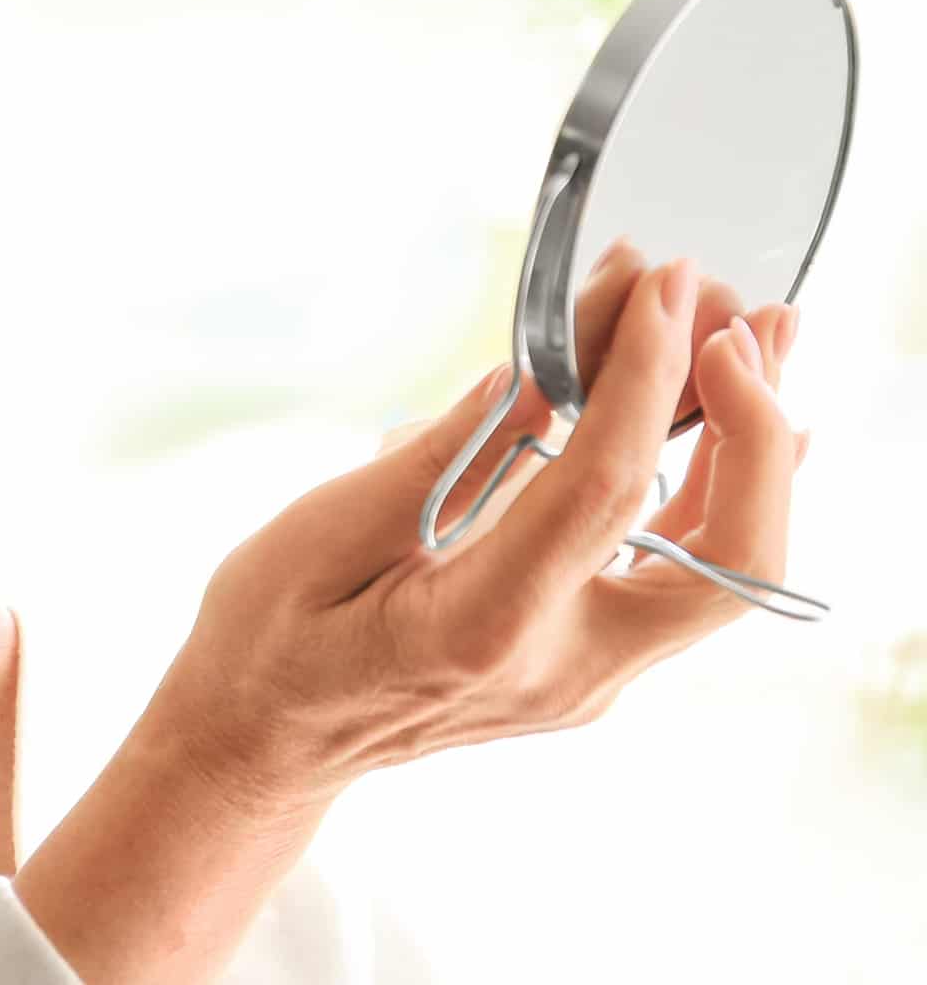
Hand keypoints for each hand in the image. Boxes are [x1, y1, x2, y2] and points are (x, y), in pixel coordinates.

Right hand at [172, 243, 807, 809]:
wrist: (264, 743)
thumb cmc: (271, 636)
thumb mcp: (327, 529)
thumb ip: (445, 459)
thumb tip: (536, 373)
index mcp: (485, 626)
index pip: (600, 487)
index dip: (639, 374)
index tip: (656, 284)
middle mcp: (565, 664)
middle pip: (727, 556)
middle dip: (754, 428)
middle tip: (734, 317)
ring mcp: (591, 672)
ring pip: (731, 566)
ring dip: (757, 448)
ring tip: (763, 332)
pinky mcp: (593, 658)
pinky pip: (692, 572)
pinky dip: (722, 486)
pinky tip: (734, 416)